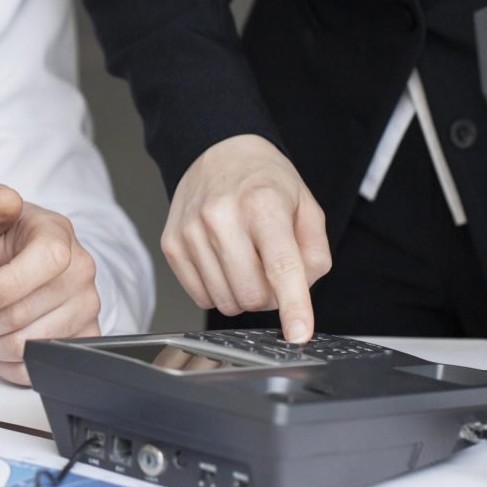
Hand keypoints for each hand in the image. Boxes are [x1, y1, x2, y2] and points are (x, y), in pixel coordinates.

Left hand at [0, 184, 100, 384]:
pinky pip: (43, 369)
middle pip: (26, 315)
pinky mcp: (84, 337)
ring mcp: (86, 307)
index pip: (47, 261)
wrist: (16, 264)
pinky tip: (1, 343)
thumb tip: (3, 199)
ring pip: (30, 346)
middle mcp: (81, 270)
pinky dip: (10, 365)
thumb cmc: (1, 242)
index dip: (8, 286)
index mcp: (58, 234)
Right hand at [161, 135, 330, 342]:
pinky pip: (200, 295)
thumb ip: (315, 253)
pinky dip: (218, 289)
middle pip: (252, 294)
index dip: (293, 306)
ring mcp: (191, 230)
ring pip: (225, 300)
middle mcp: (221, 215)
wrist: (218, 152)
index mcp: (262, 202)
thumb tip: (300, 293)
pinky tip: (223, 262)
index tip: (299, 334)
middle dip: (269, 296)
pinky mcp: (171, 243)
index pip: (281, 266)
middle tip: (270, 269)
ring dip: (243, 294)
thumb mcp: (306, 207)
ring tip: (246, 261)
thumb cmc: (265, 182)